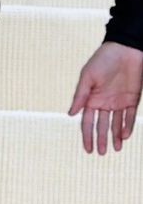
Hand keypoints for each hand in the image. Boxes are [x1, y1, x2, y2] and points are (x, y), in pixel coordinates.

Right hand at [68, 40, 142, 154]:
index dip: (87, 136)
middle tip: (101, 153)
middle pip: (102, 126)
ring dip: (115, 136)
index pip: (87, 122)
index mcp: (91, 98)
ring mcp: (118, 102)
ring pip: (116, 124)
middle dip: (101, 140)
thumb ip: (80, 96)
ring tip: (115, 149)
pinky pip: (129, 116)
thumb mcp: (88, 77)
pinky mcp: (132, 99)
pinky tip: (125, 136)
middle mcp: (104, 103)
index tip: (88, 149)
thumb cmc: (103, 60)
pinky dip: (127, 126)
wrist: (127, 49)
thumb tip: (71, 114)